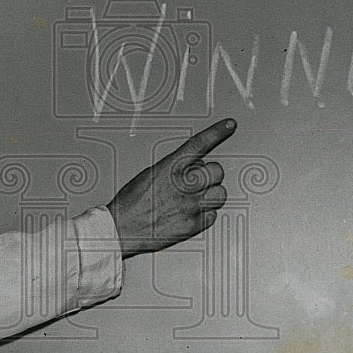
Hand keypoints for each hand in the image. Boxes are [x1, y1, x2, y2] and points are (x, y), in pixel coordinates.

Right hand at [105, 118, 237, 257]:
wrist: (122, 228)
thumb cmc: (132, 201)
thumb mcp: (151, 173)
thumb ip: (176, 167)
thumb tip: (194, 164)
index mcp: (171, 168)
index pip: (199, 144)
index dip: (217, 132)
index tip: (229, 125)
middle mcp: (184, 185)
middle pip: (217, 171)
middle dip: (209, 175)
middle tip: (197, 181)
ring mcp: (191, 206)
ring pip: (220, 194)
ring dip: (210, 194)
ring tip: (196, 198)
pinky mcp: (193, 225)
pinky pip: (212, 215)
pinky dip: (204, 214)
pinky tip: (190, 212)